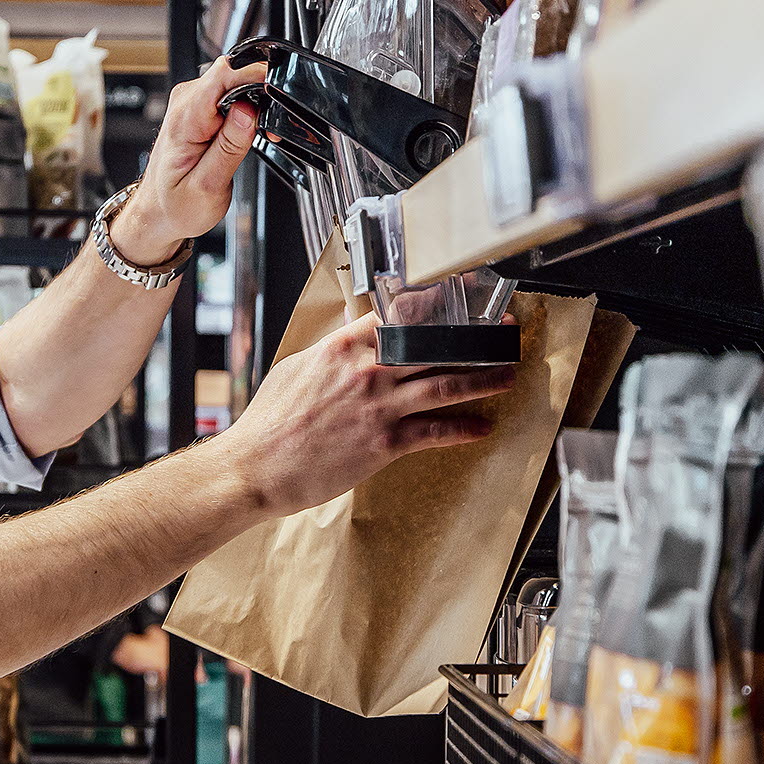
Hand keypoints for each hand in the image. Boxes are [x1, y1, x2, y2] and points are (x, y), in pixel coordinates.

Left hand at [112, 55, 267, 263]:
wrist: (159, 211)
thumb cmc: (178, 205)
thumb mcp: (209, 185)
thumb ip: (230, 146)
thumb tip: (249, 110)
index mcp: (184, 120)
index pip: (224, 76)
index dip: (254, 79)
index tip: (273, 99)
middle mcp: (184, 104)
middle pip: (231, 73)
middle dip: (257, 95)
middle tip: (264, 132)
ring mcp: (191, 102)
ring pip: (232, 81)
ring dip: (252, 103)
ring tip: (251, 139)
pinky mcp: (199, 106)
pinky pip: (228, 92)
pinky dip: (244, 109)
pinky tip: (242, 133)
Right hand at [210, 312, 514, 518]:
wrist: (256, 467)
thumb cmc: (271, 421)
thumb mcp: (298, 368)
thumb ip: (334, 349)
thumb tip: (354, 332)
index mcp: (344, 347)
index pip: (402, 313)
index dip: (439, 303)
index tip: (465, 296)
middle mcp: (368, 371)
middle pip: (435, 346)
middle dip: (476, 338)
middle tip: (502, 334)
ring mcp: (378, 407)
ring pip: (446, 385)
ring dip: (484, 380)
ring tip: (507, 376)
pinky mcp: (383, 444)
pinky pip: (435, 432)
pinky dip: (463, 429)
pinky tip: (481, 427)